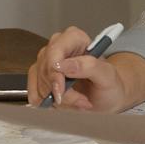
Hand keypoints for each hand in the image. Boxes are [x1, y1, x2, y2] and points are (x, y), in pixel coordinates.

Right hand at [24, 27, 144, 110]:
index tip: (60, 91)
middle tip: (81, 102)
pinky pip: (34, 91)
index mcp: (75, 38)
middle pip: (46, 70)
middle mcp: (58, 46)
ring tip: (78, 102)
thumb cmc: (110, 84)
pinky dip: (47, 103)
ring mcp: (47, 61)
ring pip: (40, 83)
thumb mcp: (108, 76)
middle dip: (62, 92)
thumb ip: (90, 66)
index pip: (55, 51)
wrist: (107, 97)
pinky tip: (63, 105)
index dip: (54, 72)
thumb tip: (65, 65)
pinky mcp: (40, 76)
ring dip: (57, 99)